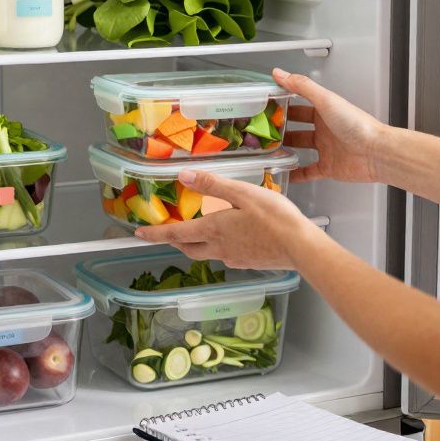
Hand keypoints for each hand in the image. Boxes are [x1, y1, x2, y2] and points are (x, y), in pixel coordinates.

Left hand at [134, 169, 326, 270]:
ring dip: (196, 244)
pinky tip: (231, 237)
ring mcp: (234, 258)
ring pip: (206, 253)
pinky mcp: (249, 262)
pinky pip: (225, 255)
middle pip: (188, 248)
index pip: (176, 233)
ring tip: (198, 231)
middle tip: (166, 233)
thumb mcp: (242, 193)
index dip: (155, 233)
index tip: (138, 234)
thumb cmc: (274, 217)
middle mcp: (219, 248)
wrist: (301, 248)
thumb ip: (212, 185)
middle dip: (174, 241)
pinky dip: (218, 246)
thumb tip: (182, 177)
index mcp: (213, 229)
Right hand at [273, 68, 384, 183]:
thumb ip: (302, 86)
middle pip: (297, 127)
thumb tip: (281, 74)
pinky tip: (285, 174)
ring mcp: (326, 148)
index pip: (299, 105)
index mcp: (324, 111)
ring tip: (269, 149)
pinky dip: (296, 173)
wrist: (376, 152)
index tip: (266, 106)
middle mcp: (325, 129)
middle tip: (263, 129)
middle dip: (281, 128)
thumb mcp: (326, 100)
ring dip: (286, 148)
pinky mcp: (328, 167)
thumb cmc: (356, 124)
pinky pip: (308, 171)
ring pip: (301, 147)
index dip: (283, 105)